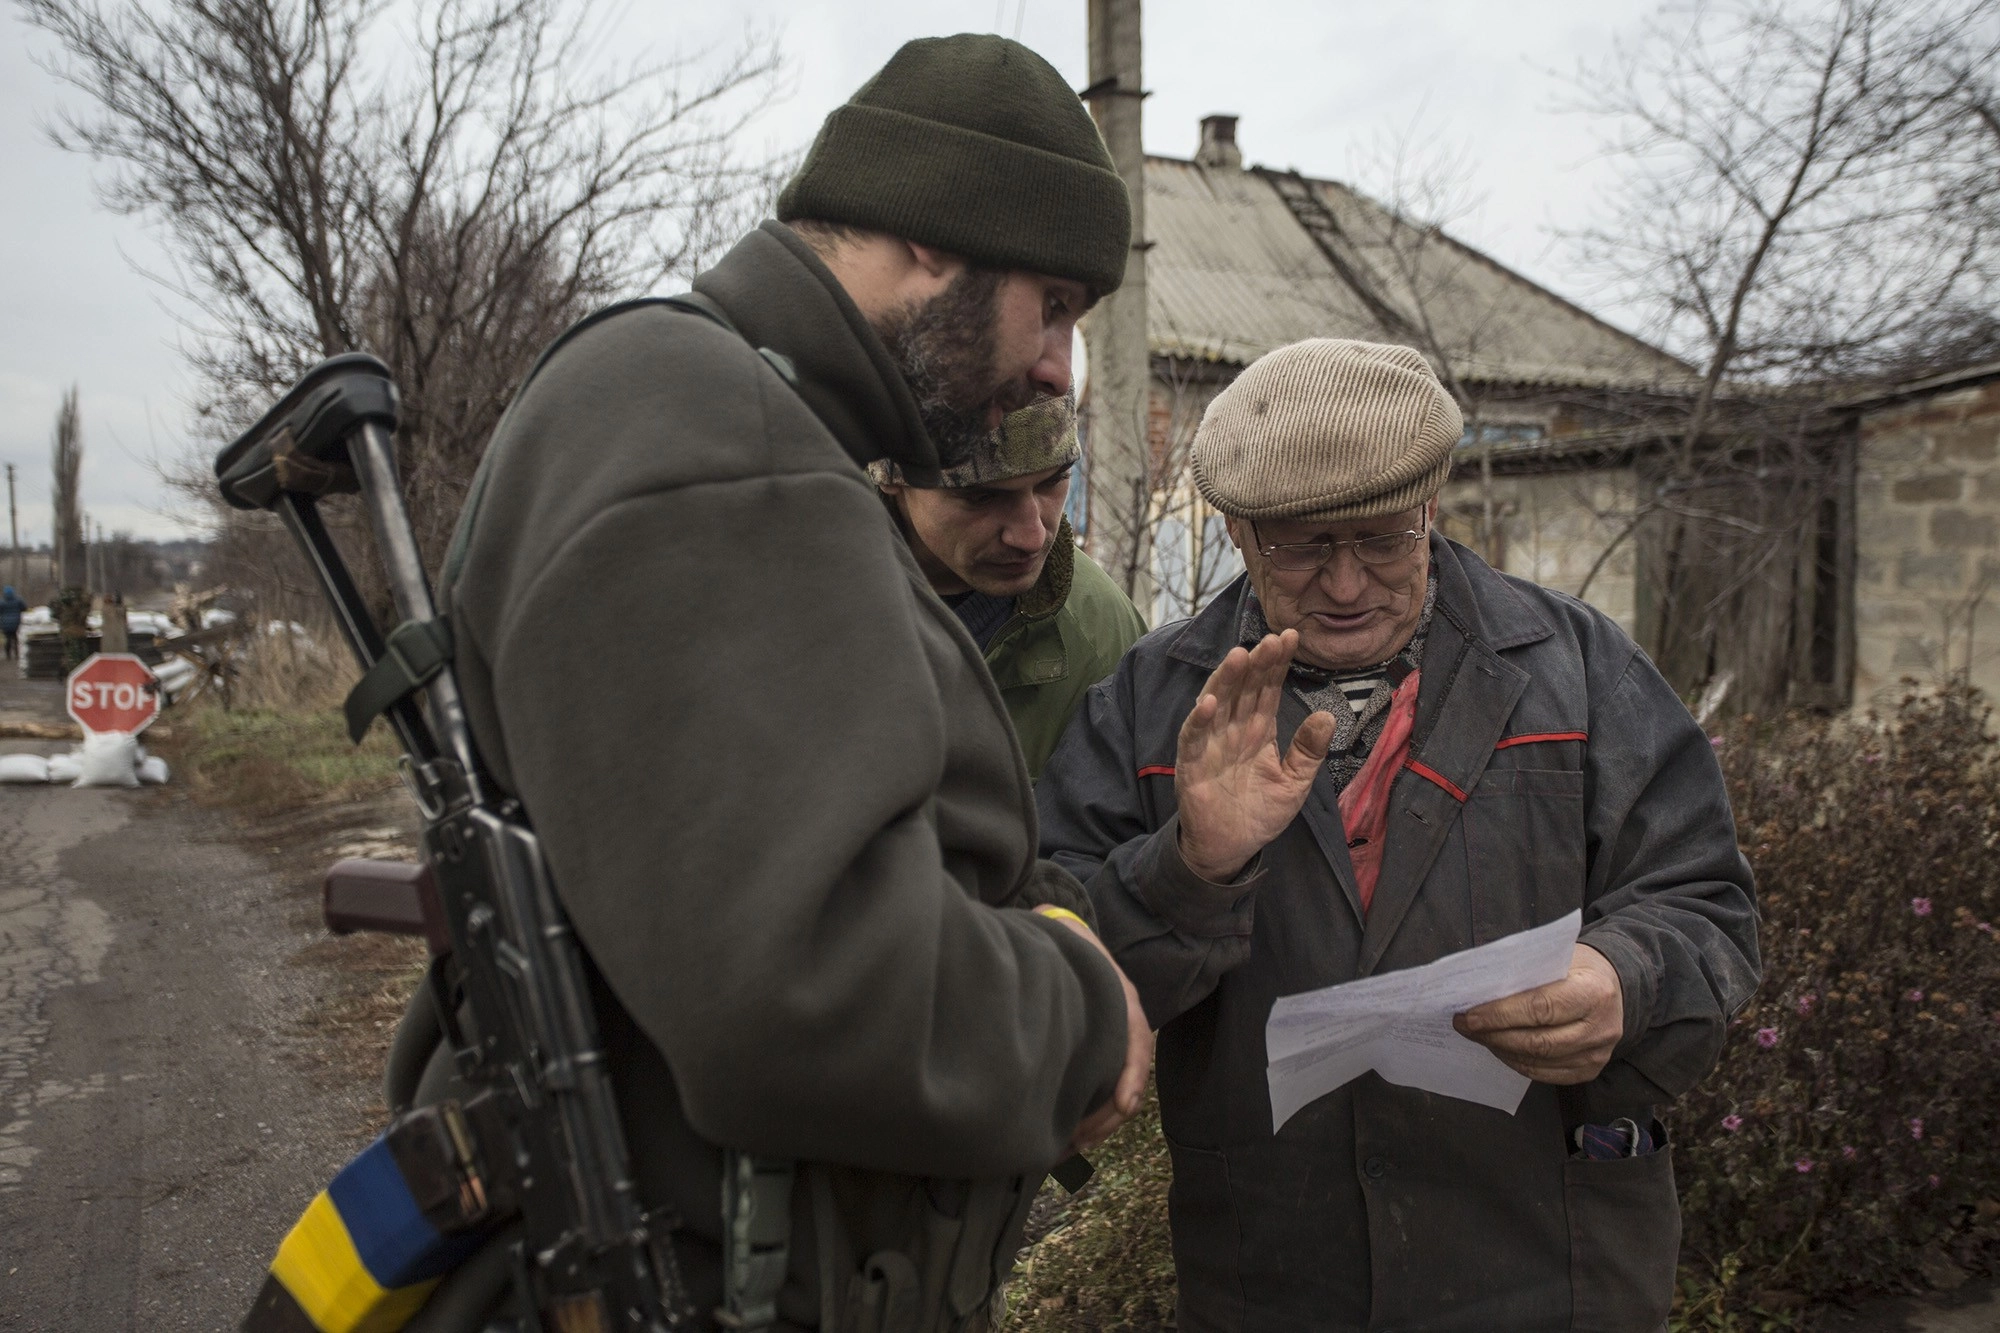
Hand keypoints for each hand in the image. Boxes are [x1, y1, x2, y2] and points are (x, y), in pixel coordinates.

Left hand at [1040, 909, 1154, 1151]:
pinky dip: (1091, 1119)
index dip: (1132, 1076)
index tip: (1123, 1105)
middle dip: (1107, 1116)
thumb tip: (1039, 933)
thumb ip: (1058, 943)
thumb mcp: (1071, 944)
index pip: (1138, 1044)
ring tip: (1068, 1146)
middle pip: (1129, 1082)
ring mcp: (1115, 1045)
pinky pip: (1104, 1095)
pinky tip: (1067, 1136)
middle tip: (1077, 1139)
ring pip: (1117, 1096)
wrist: (1074, 941)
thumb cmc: (1071, 946)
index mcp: (1124, 1003)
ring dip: (1098, 1125)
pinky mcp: (1100, 1059)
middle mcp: (1126, 1027)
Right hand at [1175, 630, 1337, 881]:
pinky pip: (1193, 737)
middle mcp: (1233, 729)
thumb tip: (1329, 715)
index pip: (1267, 688)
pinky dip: (1198, 720)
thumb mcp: (1295, 782)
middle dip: (1256, 663)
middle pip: (1244, 689)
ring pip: (1217, 704)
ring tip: (1240, 655)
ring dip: (1226, 680)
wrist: (1231, 849)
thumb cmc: (1260, 813)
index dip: (1277, 664)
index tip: (1290, 637)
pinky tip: (1210, 702)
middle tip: (1271, 639)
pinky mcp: (1191, 764)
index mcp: (1258, 730)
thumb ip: (1309, 750)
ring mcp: (1210, 744)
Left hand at [1453, 944, 1624, 1083]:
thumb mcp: (1556, 958)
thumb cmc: (1576, 967)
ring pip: (1539, 1061)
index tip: (1469, 1014)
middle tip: (1464, 1025)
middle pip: (1538, 1041)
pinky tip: (1499, 1048)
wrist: (1612, 986)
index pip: (1540, 1008)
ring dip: (1500, 1049)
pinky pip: (1546, 1074)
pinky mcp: (1590, 1070)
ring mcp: (1598, 1053)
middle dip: (1493, 1034)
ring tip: (1477, 1035)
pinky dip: (1517, 1062)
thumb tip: (1477, 992)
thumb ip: (1524, 974)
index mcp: (1593, 992)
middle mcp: (1601, 1027)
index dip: (1500, 1014)